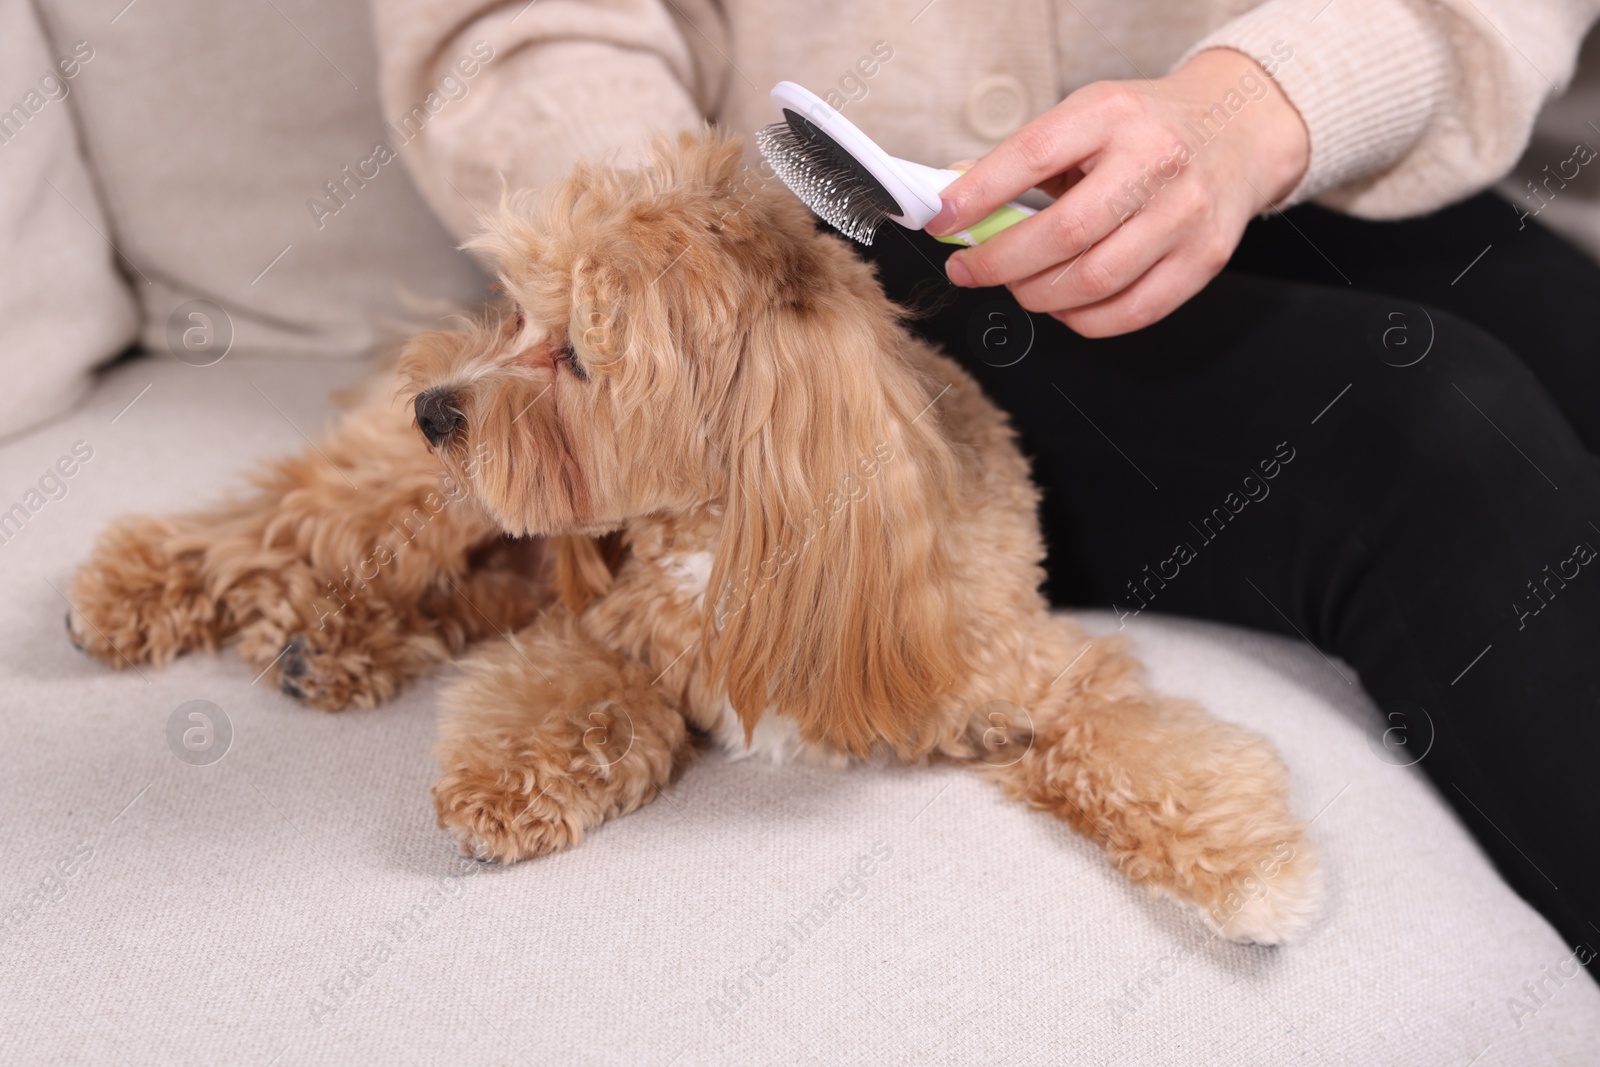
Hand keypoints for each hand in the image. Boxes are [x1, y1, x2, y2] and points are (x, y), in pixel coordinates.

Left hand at [930, 49, 1308, 336]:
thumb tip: (957, 204)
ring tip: (1018, 286)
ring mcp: (1185, 214)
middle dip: (1000, 264)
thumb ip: (1022, 160)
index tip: (941, 219)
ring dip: (1038, 296)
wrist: (1237, 128)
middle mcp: (1156, 161)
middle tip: (970, 269)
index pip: (1034, 156)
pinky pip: (1129, 313)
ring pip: (1093, 282)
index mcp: (1113, 114)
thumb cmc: (1145, 129)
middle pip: (1064, 234)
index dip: (979, 194)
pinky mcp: (1203, 258)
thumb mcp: (1085, 118)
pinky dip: (1082, 320)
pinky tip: (1064, 304)